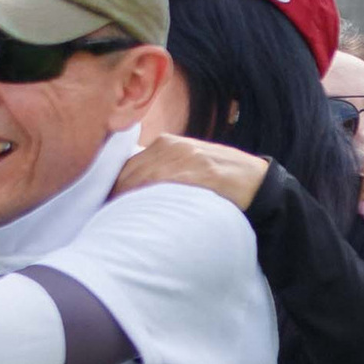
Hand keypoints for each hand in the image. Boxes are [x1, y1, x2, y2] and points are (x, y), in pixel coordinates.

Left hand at [116, 130, 264, 212]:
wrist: (258, 182)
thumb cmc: (219, 180)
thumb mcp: (188, 165)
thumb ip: (162, 169)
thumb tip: (130, 191)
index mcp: (167, 142)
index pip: (128, 164)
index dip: (114, 186)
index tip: (106, 206)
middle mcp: (174, 146)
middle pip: (132, 171)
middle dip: (117, 196)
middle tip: (105, 219)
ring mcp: (188, 157)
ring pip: (145, 178)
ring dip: (129, 200)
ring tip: (119, 221)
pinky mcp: (202, 171)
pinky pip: (168, 185)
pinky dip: (153, 198)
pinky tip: (144, 214)